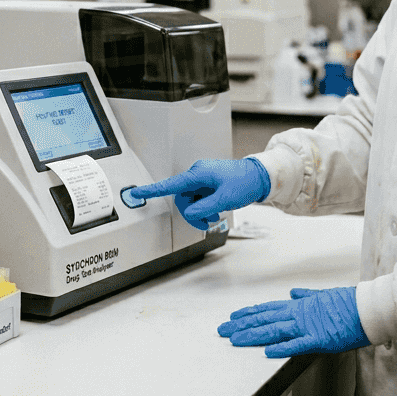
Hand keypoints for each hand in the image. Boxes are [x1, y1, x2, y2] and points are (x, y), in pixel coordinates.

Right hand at [128, 158, 269, 230]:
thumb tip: (190, 214)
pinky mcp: (208, 184)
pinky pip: (199, 199)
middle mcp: (197, 175)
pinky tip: (216, 211)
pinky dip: (205, 208)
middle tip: (208, 221)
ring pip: (191, 201)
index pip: (171, 185)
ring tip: (215, 216)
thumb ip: (204, 208)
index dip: (152, 190)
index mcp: (198, 174)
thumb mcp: (224, 199)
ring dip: (200, 212)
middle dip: (193, 213)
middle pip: (182, 199)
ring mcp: (203, 179)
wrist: (260, 177)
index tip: (136, 192)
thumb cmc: (244, 183)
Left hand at [218, 287, 370, 357]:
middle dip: (242, 325)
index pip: (267, 309)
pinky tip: (268, 351)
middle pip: (264, 319)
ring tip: (235, 339)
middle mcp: (298, 314)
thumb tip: (293, 292)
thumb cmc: (348, 303)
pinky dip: (282, 347)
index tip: (234, 316)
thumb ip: (306, 296)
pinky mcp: (319, 338)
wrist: (367, 308)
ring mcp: (307, 326)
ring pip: (274, 330)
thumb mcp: (323, 295)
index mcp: (299, 306)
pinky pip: (297, 344)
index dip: (249, 313)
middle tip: (223, 329)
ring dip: (253, 335)